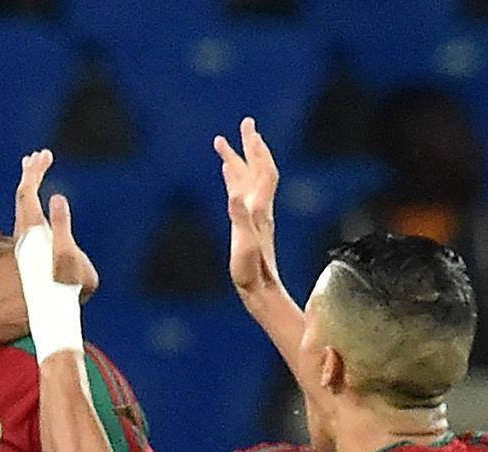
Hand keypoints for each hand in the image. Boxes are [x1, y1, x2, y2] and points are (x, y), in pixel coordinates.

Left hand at [14, 149, 98, 294]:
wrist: (49, 315)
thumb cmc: (61, 289)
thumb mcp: (65, 256)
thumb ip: (60, 227)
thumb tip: (57, 198)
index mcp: (31, 234)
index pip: (27, 196)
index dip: (33, 174)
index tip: (42, 156)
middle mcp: (24, 237)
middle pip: (23, 199)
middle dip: (32, 175)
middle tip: (40, 155)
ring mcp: (25, 245)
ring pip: (24, 210)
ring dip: (30, 186)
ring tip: (34, 166)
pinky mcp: (29, 253)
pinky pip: (28, 220)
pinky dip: (32, 204)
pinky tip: (37, 202)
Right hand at [213, 118, 282, 297]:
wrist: (260, 290)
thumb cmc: (251, 271)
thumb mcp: (244, 244)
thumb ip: (240, 218)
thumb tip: (234, 194)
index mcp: (259, 208)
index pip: (262, 171)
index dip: (256, 151)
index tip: (247, 130)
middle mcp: (259, 208)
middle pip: (258, 170)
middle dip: (251, 146)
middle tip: (245, 124)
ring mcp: (254, 215)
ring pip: (247, 180)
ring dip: (239, 160)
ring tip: (225, 146)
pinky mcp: (247, 224)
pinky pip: (240, 194)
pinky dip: (233, 179)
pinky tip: (228, 175)